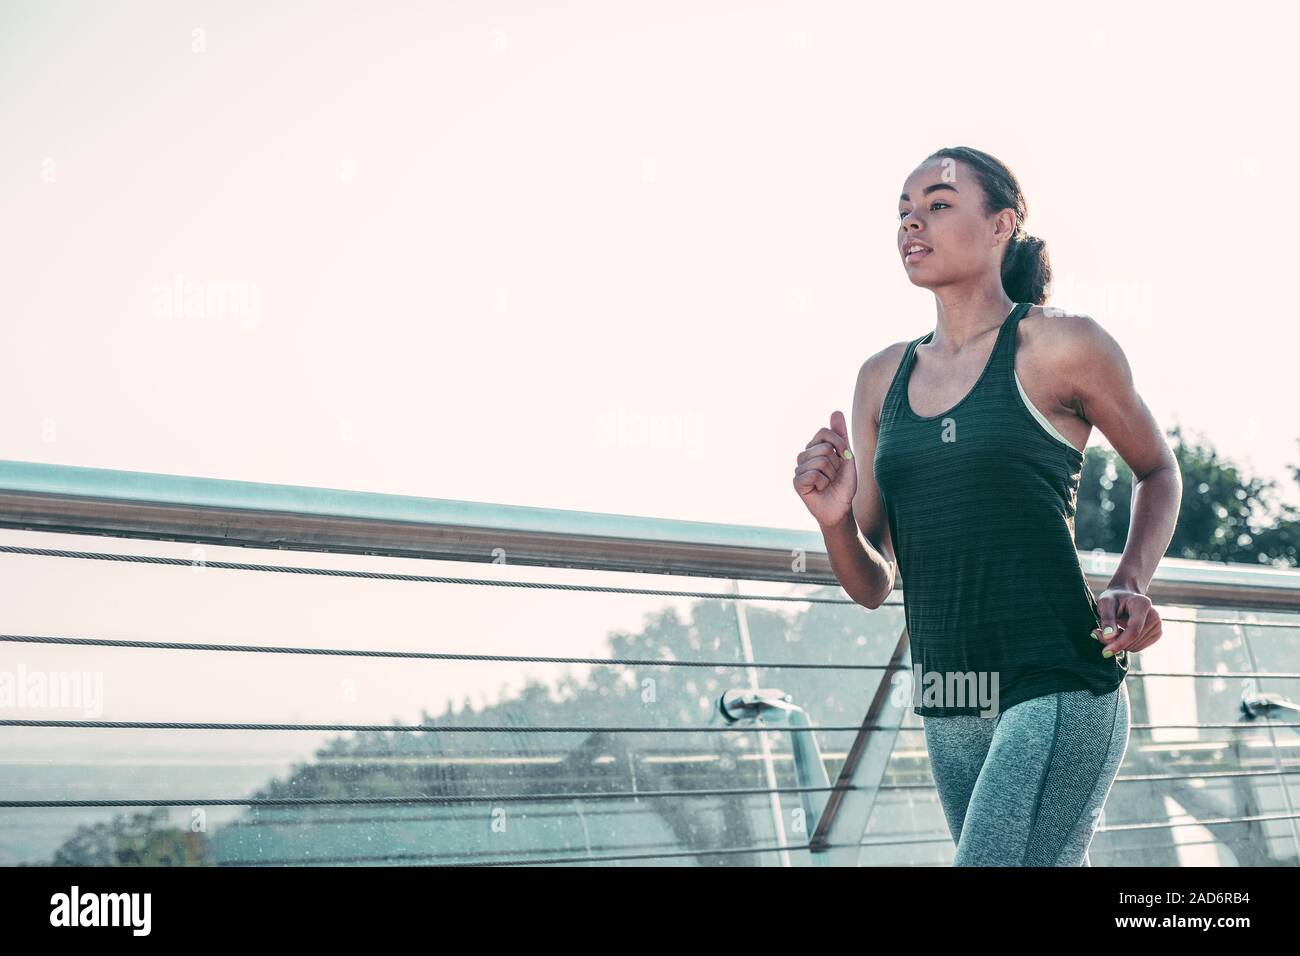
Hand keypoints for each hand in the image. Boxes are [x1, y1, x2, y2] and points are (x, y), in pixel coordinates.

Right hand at [793, 410, 857, 527]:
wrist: (841, 508)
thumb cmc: (843, 484)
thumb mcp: (846, 457)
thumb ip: (840, 436)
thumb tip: (836, 411)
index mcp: (814, 448)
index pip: (825, 432)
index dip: (839, 443)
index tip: (844, 457)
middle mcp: (804, 456)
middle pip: (825, 447)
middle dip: (837, 464)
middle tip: (834, 476)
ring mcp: (799, 469)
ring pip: (821, 461)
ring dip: (831, 475)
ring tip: (827, 483)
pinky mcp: (796, 482)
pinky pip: (814, 474)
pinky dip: (823, 483)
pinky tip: (820, 489)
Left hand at [1092, 585, 1162, 658]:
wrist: (1124, 597)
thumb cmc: (1113, 599)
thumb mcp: (1105, 603)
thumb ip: (1107, 619)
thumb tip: (1109, 637)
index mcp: (1142, 604)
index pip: (1134, 629)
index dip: (1120, 642)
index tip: (1106, 652)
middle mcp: (1154, 615)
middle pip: (1134, 639)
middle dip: (1114, 642)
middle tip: (1098, 632)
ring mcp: (1157, 626)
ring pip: (1135, 646)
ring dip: (1119, 643)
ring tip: (1111, 629)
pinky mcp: (1156, 634)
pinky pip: (1137, 647)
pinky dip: (1126, 644)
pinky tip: (1121, 631)